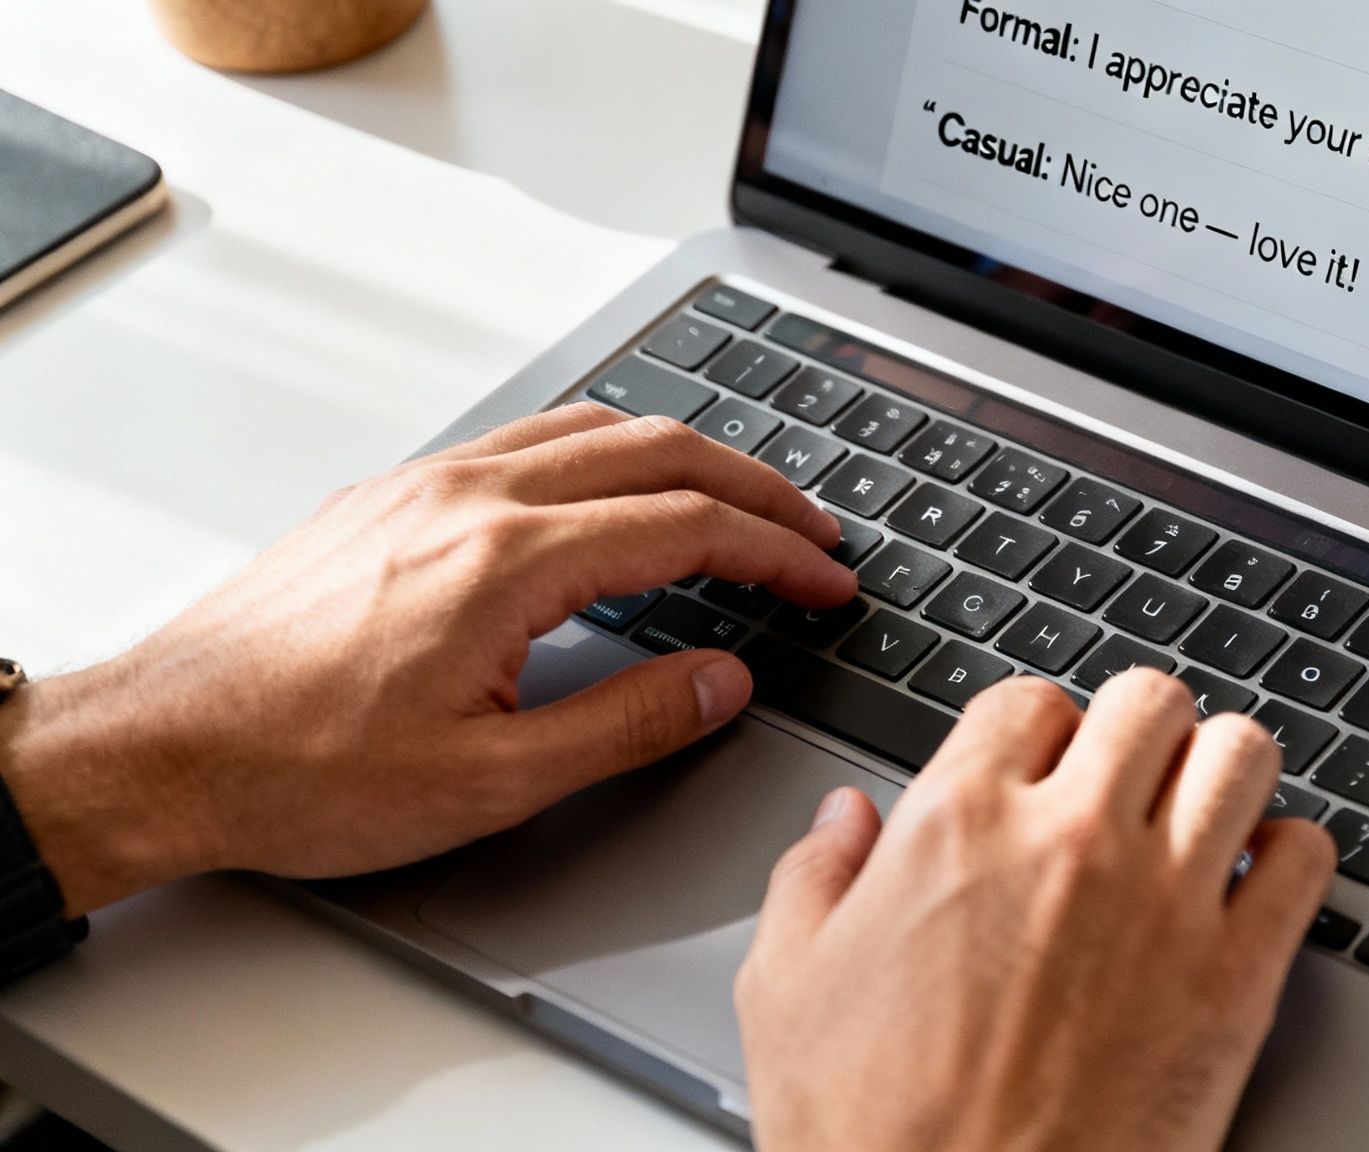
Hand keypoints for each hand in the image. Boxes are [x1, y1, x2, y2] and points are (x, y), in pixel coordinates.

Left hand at [0, 403, 855, 915]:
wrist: (160, 749)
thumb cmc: (300, 771)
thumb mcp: (491, 780)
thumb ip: (628, 723)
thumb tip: (721, 679)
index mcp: (507, 561)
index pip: (687, 525)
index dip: (777, 550)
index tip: (825, 577)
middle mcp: (468, 497)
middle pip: (654, 448)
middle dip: (753, 483)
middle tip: (810, 527)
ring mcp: (422, 486)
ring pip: (588, 426)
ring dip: (679, 453)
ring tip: (732, 497)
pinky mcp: (386, 497)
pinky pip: (522, 437)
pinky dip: (600, 450)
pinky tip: (607, 489)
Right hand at [736, 672, 1337, 1151]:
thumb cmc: (872, 1136)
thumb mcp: (786, 990)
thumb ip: (813, 877)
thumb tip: (843, 819)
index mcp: (957, 824)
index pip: (1030, 700)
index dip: (1036, 732)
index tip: (1040, 770)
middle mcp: (1071, 840)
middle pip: (1148, 699)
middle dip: (1138, 730)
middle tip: (1126, 780)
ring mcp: (1166, 902)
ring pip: (1240, 752)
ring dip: (1222, 772)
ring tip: (1201, 813)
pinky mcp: (1238, 979)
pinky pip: (1307, 858)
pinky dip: (1291, 855)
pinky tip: (1256, 882)